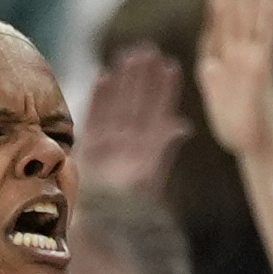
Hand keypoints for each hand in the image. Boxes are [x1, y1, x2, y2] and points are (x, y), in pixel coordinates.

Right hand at [79, 42, 188, 197]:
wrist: (103, 224)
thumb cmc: (131, 205)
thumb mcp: (153, 176)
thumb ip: (163, 149)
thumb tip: (182, 126)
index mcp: (150, 146)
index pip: (160, 111)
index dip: (166, 89)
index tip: (171, 65)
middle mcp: (131, 141)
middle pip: (138, 101)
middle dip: (143, 77)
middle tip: (148, 50)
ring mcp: (110, 141)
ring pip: (118, 103)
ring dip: (124, 80)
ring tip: (128, 55)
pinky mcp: (90, 146)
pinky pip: (96, 114)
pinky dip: (99, 96)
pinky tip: (104, 75)